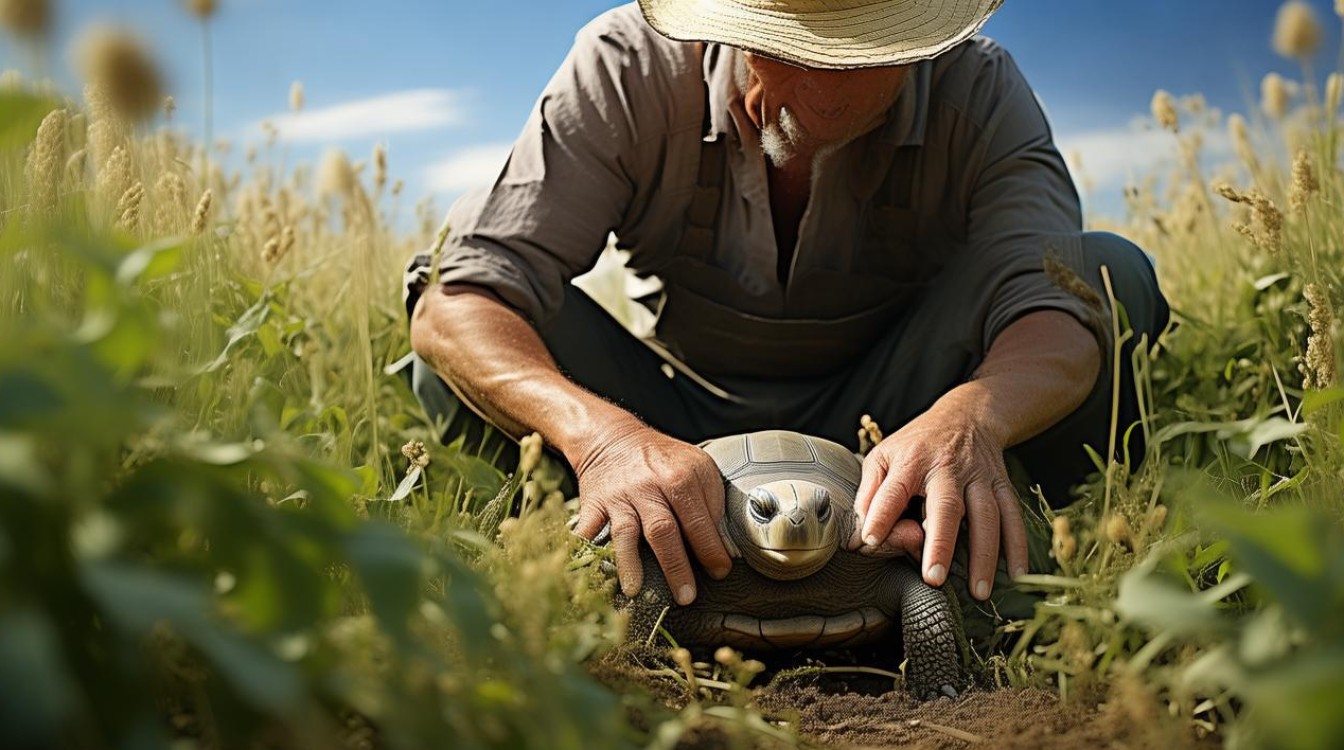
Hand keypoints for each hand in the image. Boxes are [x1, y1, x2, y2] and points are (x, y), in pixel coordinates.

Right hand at [571, 424, 730, 604]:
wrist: (615, 439)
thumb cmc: (663, 460)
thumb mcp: (698, 468)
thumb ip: (712, 504)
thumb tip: (725, 546)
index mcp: (679, 477)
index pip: (698, 521)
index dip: (710, 550)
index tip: (720, 572)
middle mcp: (647, 487)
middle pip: (663, 531)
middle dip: (676, 567)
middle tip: (687, 597)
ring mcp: (618, 497)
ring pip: (625, 533)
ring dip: (630, 565)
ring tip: (636, 591)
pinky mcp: (593, 505)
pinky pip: (587, 531)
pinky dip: (585, 552)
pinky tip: (590, 574)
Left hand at [853, 406, 1027, 600]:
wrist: (965, 416)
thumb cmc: (916, 446)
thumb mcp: (883, 458)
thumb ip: (870, 496)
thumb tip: (860, 540)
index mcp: (911, 461)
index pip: (893, 490)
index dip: (880, 514)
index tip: (870, 541)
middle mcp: (948, 467)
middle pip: (947, 506)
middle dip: (941, 543)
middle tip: (934, 579)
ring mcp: (979, 476)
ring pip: (987, 516)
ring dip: (985, 556)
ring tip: (978, 592)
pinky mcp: (1002, 484)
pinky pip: (1013, 516)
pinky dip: (1018, 546)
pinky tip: (1017, 574)